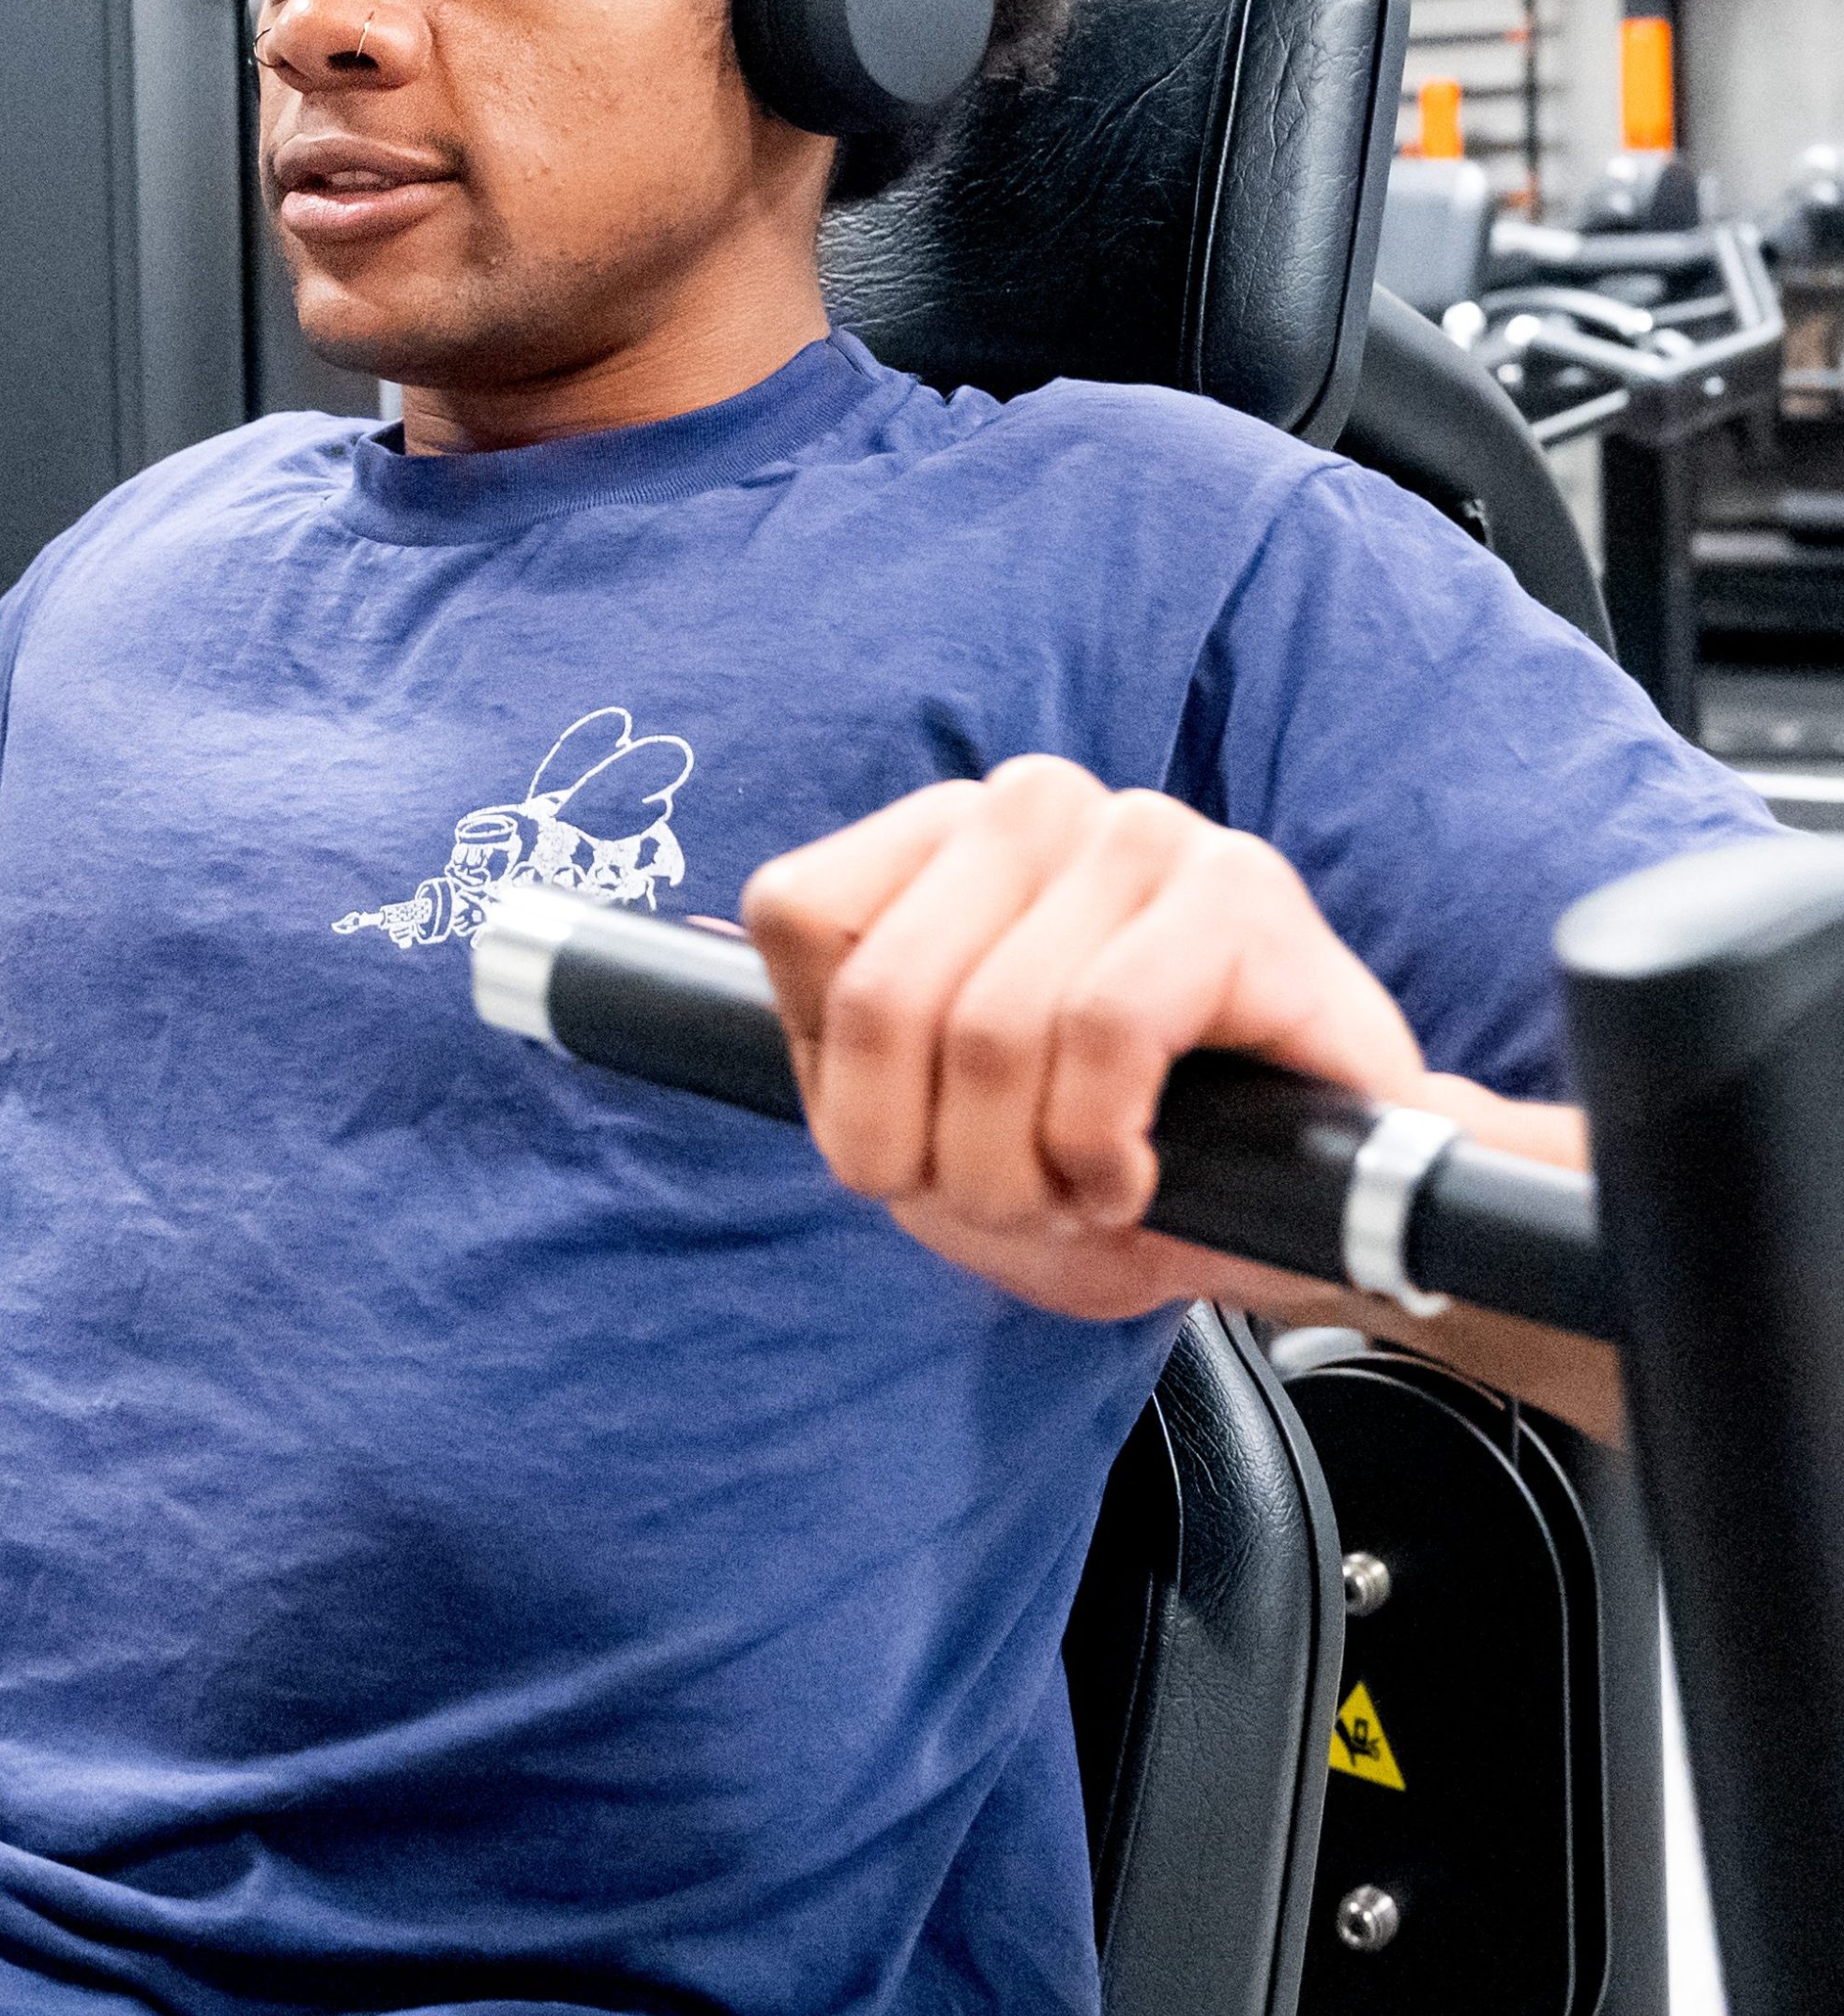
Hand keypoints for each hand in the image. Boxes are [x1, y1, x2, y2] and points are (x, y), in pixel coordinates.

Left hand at [738, 757, 1440, 1322]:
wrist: (1320, 1205)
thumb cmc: (1123, 1157)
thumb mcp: (936, 1119)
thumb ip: (837, 1049)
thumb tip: (694, 951)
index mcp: (941, 838)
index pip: (797, 914)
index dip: (831, 1073)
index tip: (902, 1147)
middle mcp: (1031, 808)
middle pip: (882, 993)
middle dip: (924, 1152)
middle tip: (1003, 1206)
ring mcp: (1142, 835)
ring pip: (989, 1026)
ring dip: (1019, 1169)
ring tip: (1076, 1195)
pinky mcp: (1240, 895)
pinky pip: (1101, 1032)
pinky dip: (1098, 1148)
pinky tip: (1133, 1179)